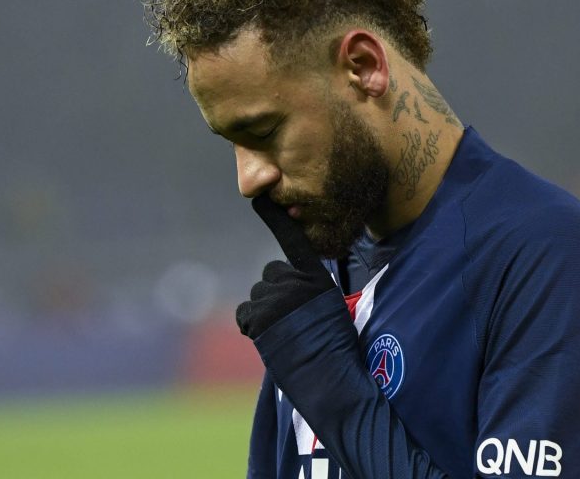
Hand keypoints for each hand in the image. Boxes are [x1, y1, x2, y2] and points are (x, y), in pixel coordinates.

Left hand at [236, 195, 336, 338]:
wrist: (331, 380)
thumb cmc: (335, 349)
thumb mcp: (330, 307)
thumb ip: (307, 290)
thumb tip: (283, 283)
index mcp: (317, 276)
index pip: (293, 241)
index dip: (274, 219)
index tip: (258, 199)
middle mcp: (295, 281)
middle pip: (269, 274)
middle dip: (274, 294)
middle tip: (291, 322)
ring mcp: (275, 298)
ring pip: (257, 296)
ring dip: (264, 314)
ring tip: (286, 336)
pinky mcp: (259, 317)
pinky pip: (244, 314)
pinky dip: (252, 327)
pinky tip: (270, 341)